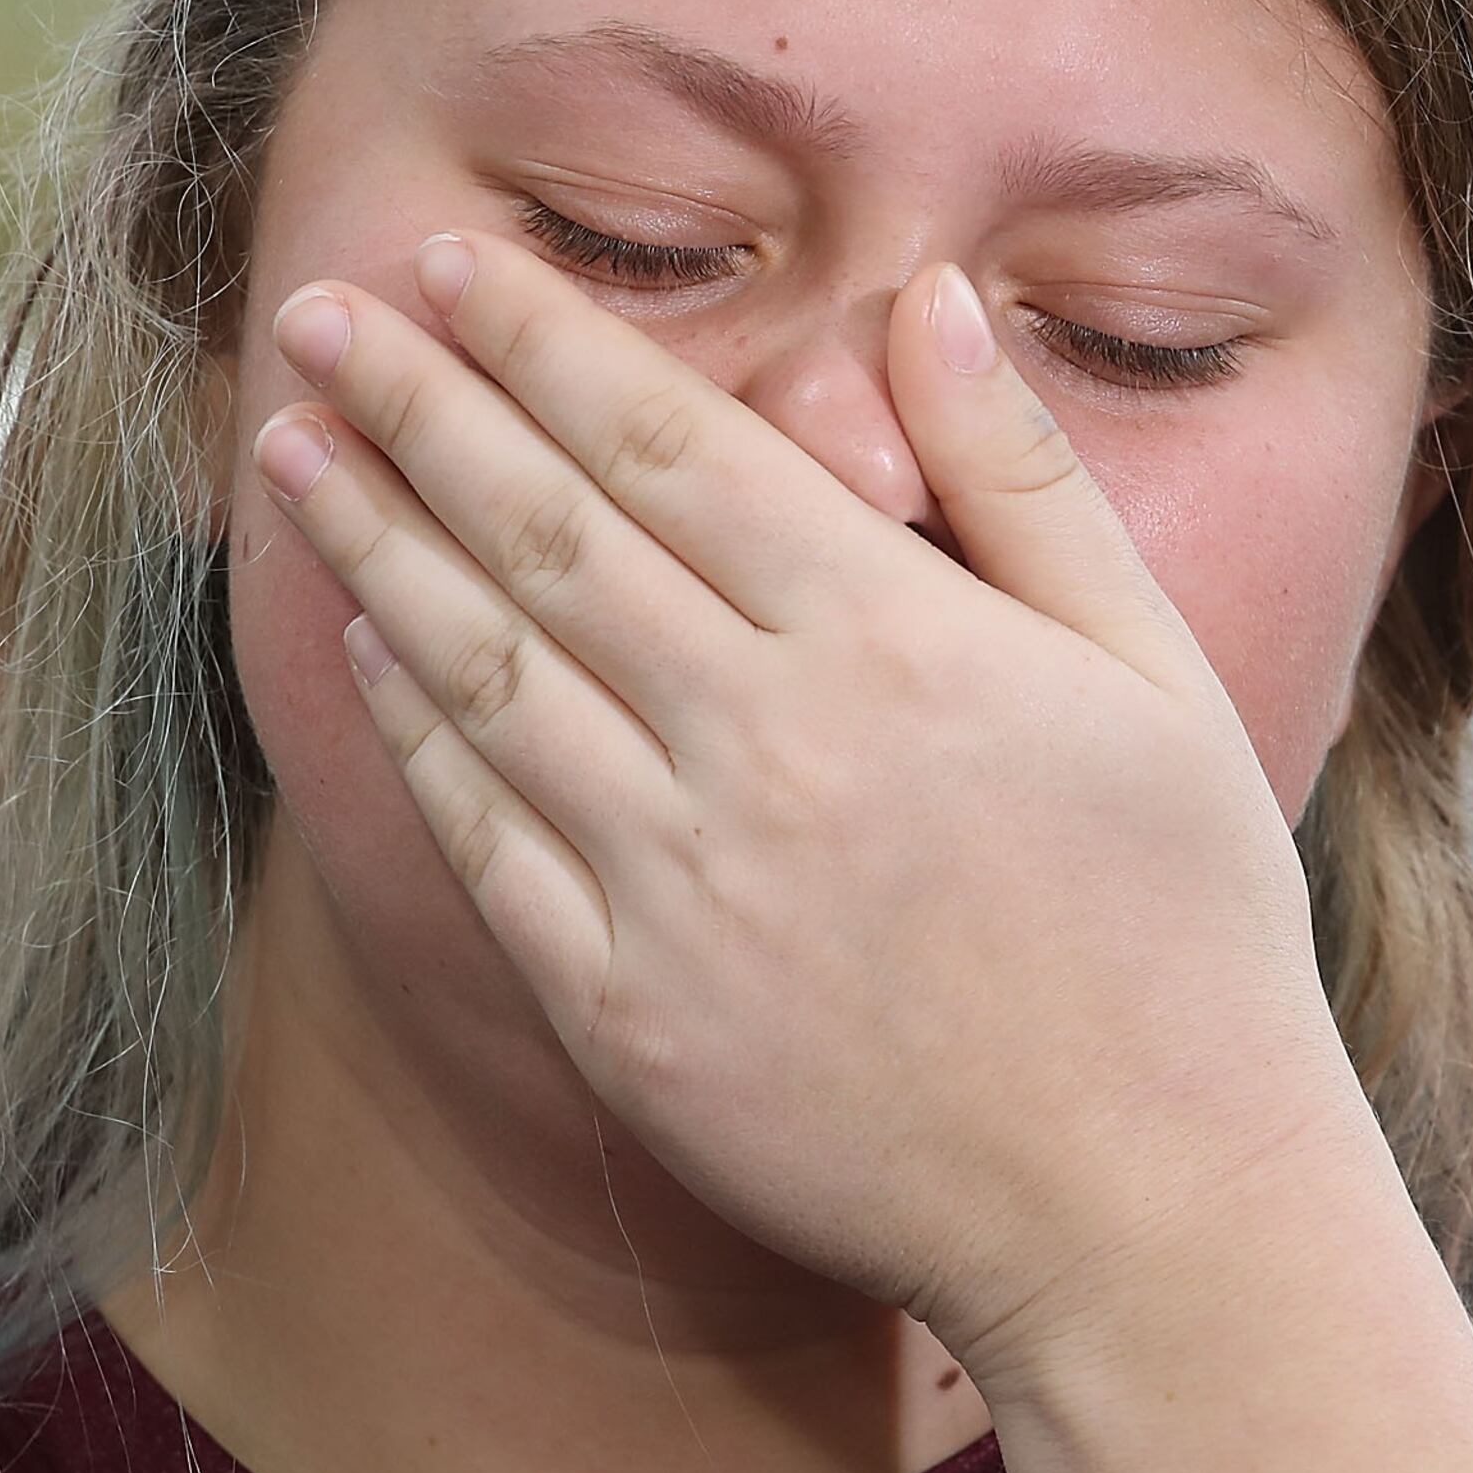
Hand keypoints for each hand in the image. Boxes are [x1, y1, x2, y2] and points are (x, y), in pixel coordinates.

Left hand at [248, 231, 1377, 1382]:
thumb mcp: (1153, 668)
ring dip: (374, 546)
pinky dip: (414, 730)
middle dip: (419, 404)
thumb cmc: (1180, 926)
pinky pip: (485, 841)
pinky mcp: (628, 1013)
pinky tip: (365, 648)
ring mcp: (679, 885)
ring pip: (483, 672)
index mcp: (891, 639)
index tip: (452, 264)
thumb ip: (1023, 475)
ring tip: (293, 451)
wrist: (1147, 1209)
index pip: (667, 442)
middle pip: (545, 531)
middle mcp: (762, 744)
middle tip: (319, 313)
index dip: (541, 342)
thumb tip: (931, 294)